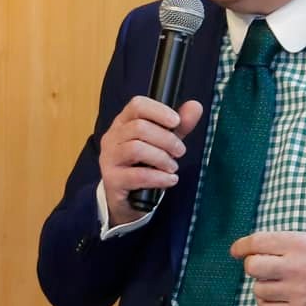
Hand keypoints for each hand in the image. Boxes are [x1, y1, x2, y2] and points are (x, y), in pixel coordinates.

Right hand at [98, 95, 205, 226]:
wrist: (127, 200)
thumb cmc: (144, 166)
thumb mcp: (163, 143)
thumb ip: (179, 126)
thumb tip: (196, 106)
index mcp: (123, 123)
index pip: (137, 105)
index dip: (159, 111)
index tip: (176, 122)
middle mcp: (112, 138)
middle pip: (139, 127)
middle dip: (166, 139)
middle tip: (180, 151)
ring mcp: (109, 159)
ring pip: (136, 149)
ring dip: (162, 158)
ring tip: (173, 167)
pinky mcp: (112, 180)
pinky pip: (138, 175)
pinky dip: (159, 177)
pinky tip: (170, 180)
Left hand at [231, 231, 305, 305]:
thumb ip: (285, 242)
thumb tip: (254, 248)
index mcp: (298, 243)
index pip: (257, 242)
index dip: (241, 246)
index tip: (236, 250)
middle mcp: (295, 266)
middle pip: (252, 267)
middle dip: (252, 265)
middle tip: (261, 266)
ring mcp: (297, 291)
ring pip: (258, 289)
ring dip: (262, 285)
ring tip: (275, 282)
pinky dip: (266, 302)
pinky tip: (276, 296)